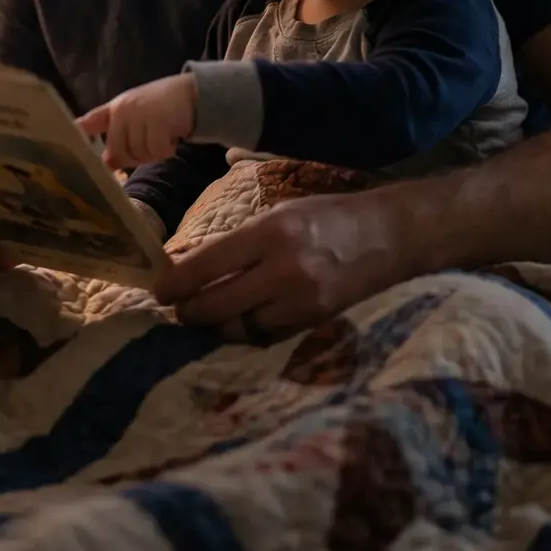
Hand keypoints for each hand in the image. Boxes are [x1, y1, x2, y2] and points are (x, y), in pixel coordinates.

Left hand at [77, 73, 197, 170]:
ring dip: (153, 154)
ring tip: (162, 139)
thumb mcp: (137, 116)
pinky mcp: (157, 121)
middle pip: (117, 150)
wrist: (192, 93)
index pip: (91, 121)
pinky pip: (156, 150)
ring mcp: (139, 114)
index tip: (69, 148)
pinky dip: (166, 150)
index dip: (78, 134)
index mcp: (115, 108)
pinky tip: (171, 139)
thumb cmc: (162, 107)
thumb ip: (120, 137)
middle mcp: (123, 110)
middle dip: (133, 157)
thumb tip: (107, 164)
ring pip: (138, 153)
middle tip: (151, 148)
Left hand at [156, 189, 414, 334]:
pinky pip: (268, 336)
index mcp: (272, 233)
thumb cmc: (329, 216)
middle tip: (177, 308)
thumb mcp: (280, 213)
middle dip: (190, 311)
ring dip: (215, 327)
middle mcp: (285, 270)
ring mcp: (302, 302)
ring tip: (202, 319)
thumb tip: (196, 264)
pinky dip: (247, 333)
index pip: (209, 264)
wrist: (391, 237)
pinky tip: (236, 324)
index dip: (177, 282)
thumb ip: (242, 240)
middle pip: (219, 306)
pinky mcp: (316, 323)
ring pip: (241, 329)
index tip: (159, 290)